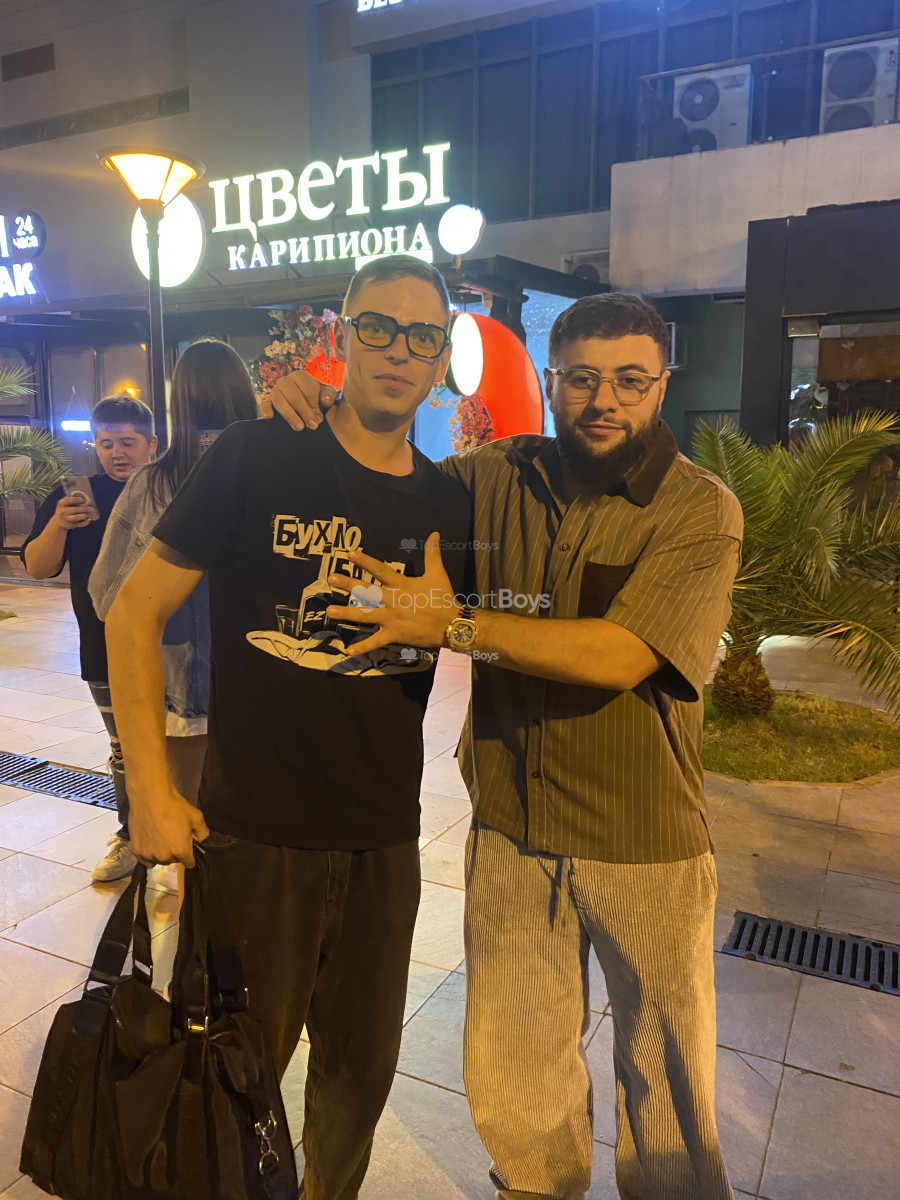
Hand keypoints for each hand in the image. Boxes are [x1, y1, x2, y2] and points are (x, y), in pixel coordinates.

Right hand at [54, 495, 94, 529]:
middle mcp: (63, 511)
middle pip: (74, 510)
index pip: (68, 500)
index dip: (75, 499)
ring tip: (88, 514)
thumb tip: (85, 498)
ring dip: (83, 516)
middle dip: (84, 509)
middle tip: (91, 508)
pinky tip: (88, 519)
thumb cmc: (65, 510)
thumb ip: (71, 500)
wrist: (58, 522)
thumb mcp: (65, 504)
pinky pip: (79, 524)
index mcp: (61, 504)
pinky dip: (85, 522)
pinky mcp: (70, 525)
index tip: (81, 499)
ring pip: (75, 518)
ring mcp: (66, 519)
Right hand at [129, 785, 209, 868]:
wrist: (150, 797)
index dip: (190, 856)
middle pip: (173, 861)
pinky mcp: (136, 851)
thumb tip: (201, 841)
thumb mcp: (197, 817)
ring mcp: (149, 855)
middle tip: (172, 837)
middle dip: (175, 852)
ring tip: (160, 839)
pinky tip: (150, 843)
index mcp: (181, 851)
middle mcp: (164, 857)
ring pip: (159, 861)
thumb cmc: (174, 806)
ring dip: (161, 853)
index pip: (189, 863)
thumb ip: (203, 833)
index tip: (187, 847)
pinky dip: (148, 854)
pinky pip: (145, 860)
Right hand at [258, 370, 338, 429]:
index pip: (307, 391)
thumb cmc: (317, 398)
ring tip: (299, 428)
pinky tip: (269, 418)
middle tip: (312, 426)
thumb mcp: (325, 395)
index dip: (314, 405)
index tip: (319, 419)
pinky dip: (265, 410)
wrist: (305, 404)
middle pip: (294, 396)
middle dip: (304, 412)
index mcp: (300, 376)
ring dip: (290, 415)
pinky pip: (264, 405)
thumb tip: (325, 400)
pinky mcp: (268, 402)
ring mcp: (275, 391)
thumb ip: (329, 396)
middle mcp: (285, 381)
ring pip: (280, 401)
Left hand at [325, 532, 459, 656]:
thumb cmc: (443, 598)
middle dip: (348, 584)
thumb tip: (434, 533)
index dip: (365, 562)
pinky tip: (348, 650)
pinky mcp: (394, 635)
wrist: (452, 624)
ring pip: (365, 615)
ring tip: (330, 611)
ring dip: (347, 613)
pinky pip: (376, 642)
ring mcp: (391, 619)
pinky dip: (362, 647)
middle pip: (367, 591)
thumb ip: (432, 553)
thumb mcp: (437, 573)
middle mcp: (392, 600)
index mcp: (401, 585)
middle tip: (331, 579)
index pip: (380, 570)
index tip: (349, 554)